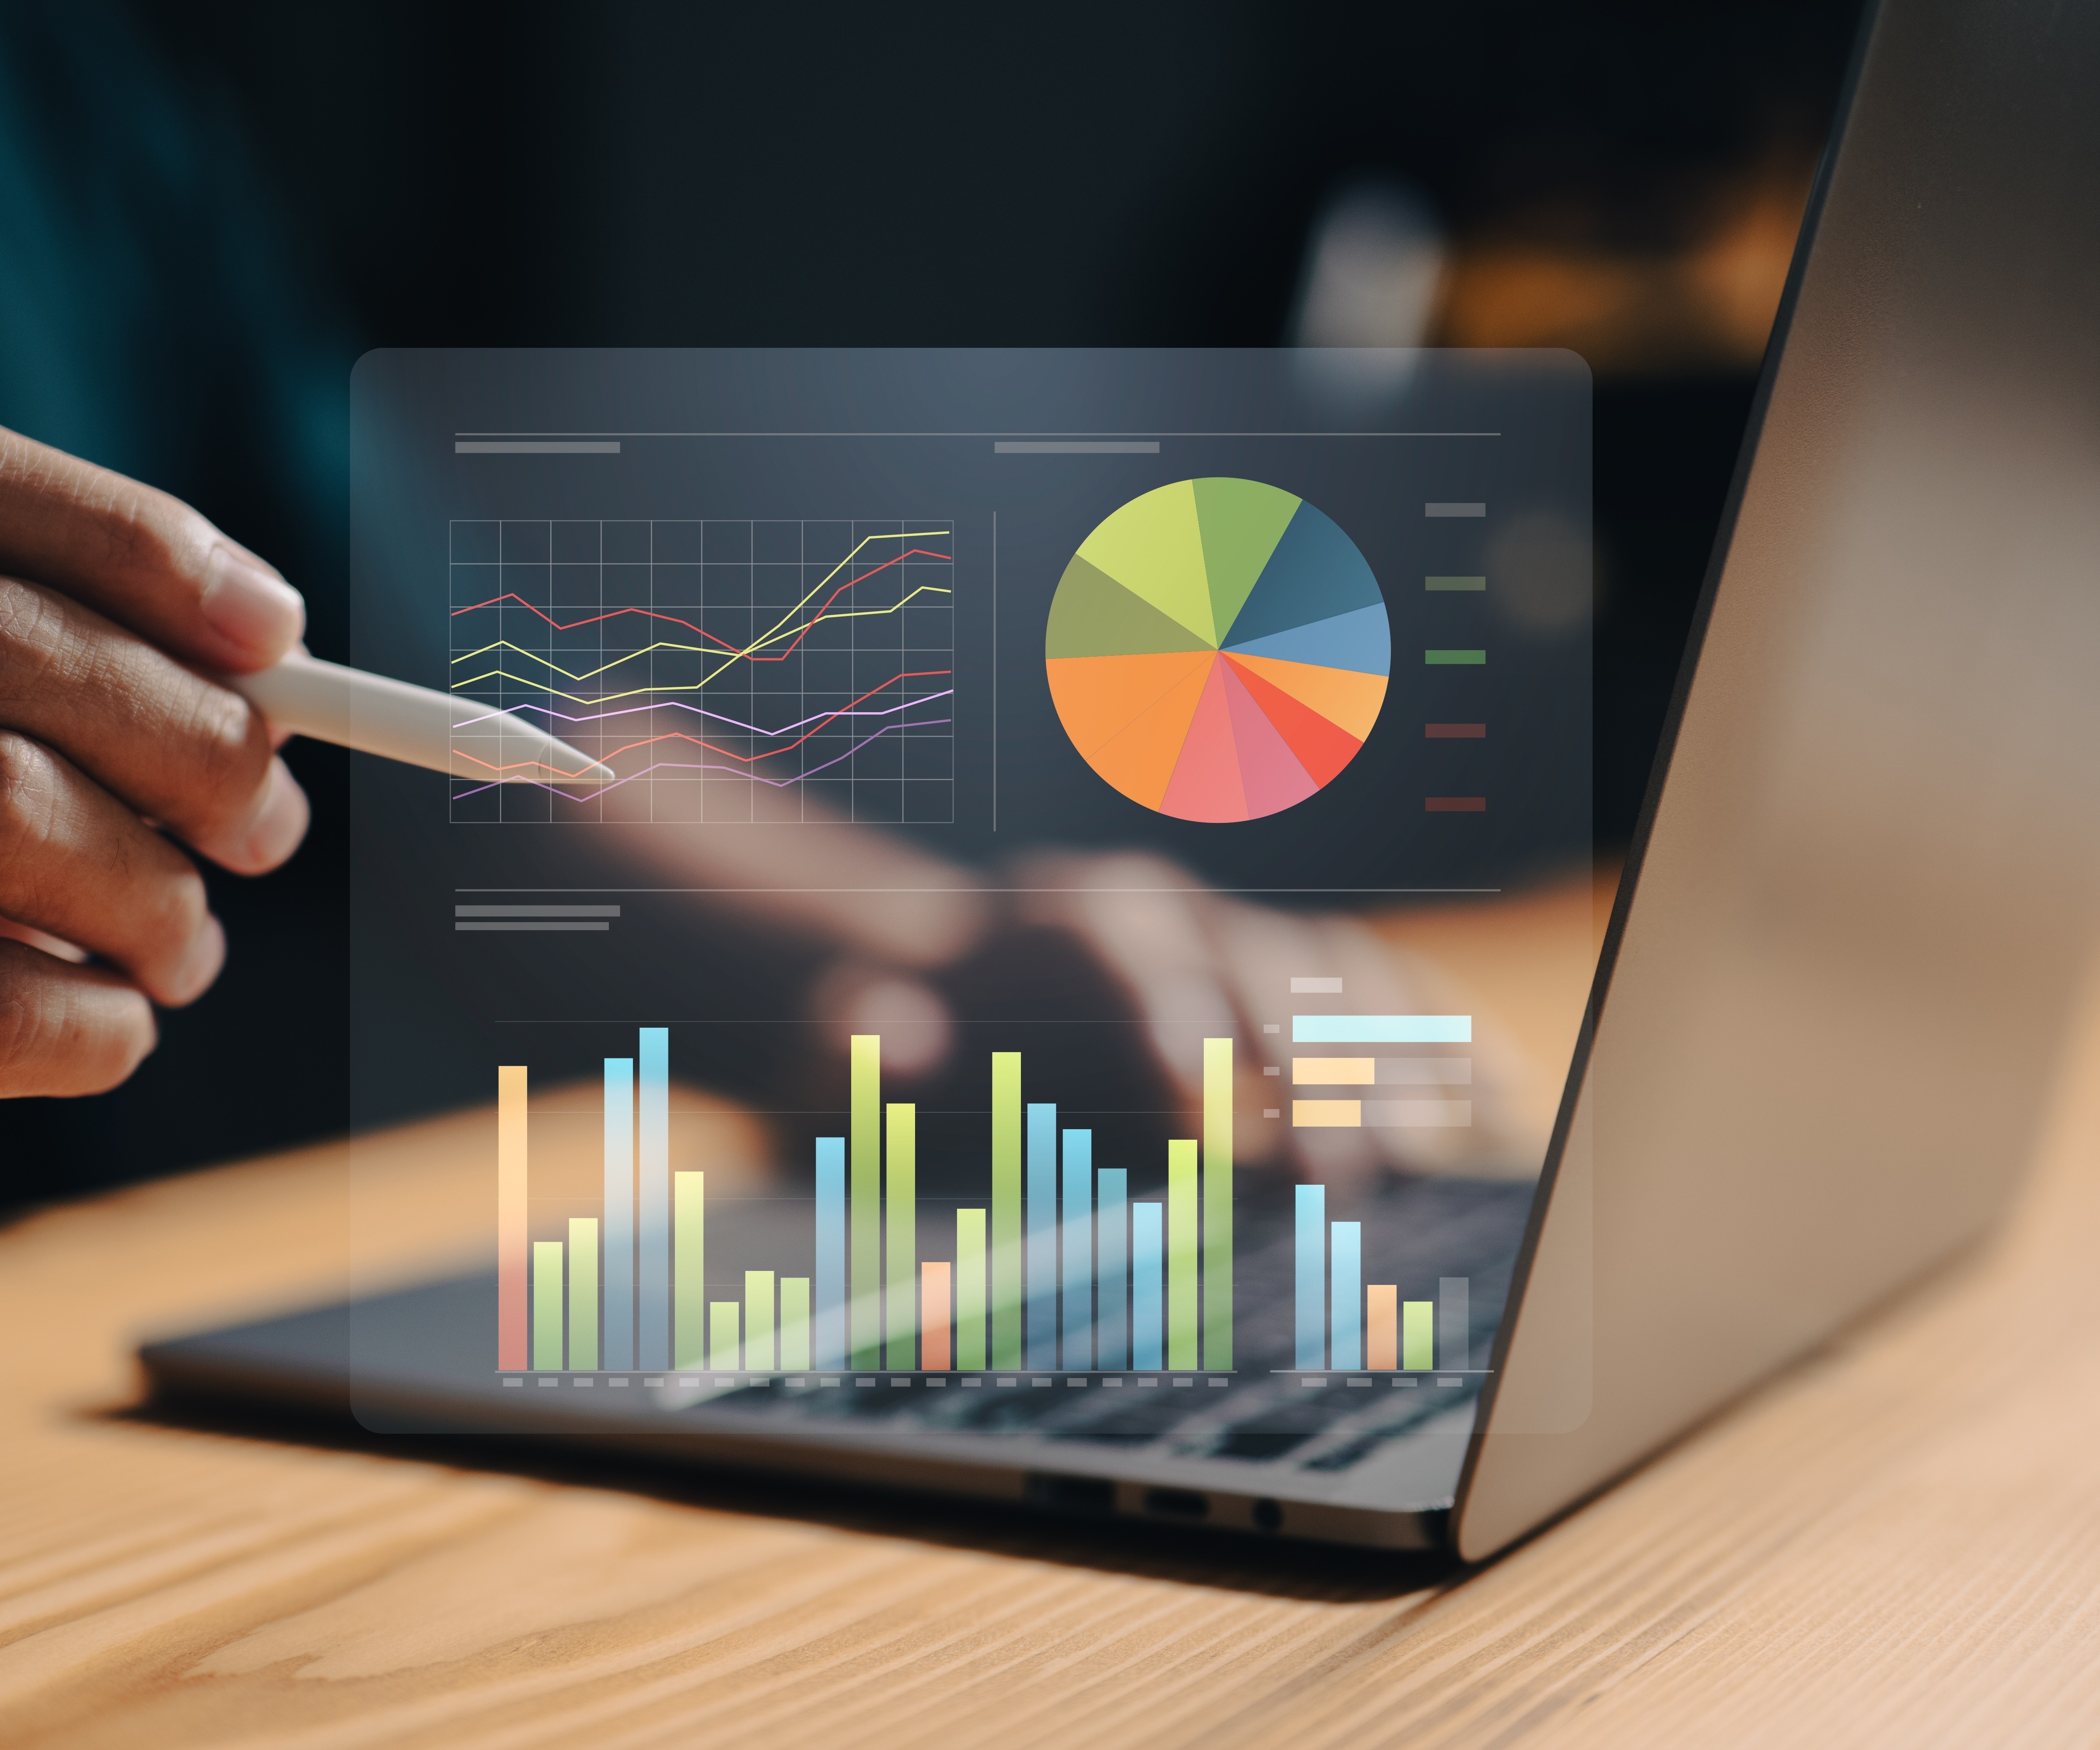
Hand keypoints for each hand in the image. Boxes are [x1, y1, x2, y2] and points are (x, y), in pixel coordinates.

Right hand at [0, 415, 309, 1375]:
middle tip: (266, 833)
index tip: (281, 634)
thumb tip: (275, 696)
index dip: (134, 538)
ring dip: (158, 894)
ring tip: (180, 956)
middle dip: (194, 738)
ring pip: (4, 805)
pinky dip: (102, 1027)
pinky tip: (101, 1042)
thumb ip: (64, 726)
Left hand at [801, 848, 1548, 1190]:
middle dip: (1302, 1075)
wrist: (930, 991)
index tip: (1202, 1107)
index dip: (1174, 1027)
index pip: (1135, 957)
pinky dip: (1436, 1042)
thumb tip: (885, 1035)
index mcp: (1062, 913)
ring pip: (1337, 984)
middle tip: (1337, 1180)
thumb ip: (852, 1043)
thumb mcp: (834, 1048)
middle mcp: (1169, 913)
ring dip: (1390, 1068)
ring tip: (1446, 1154)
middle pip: (1256, 976)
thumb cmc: (885, 1048)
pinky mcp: (1282, 979)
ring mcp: (1234, 939)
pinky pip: (1379, 993)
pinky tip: (1499, 1103)